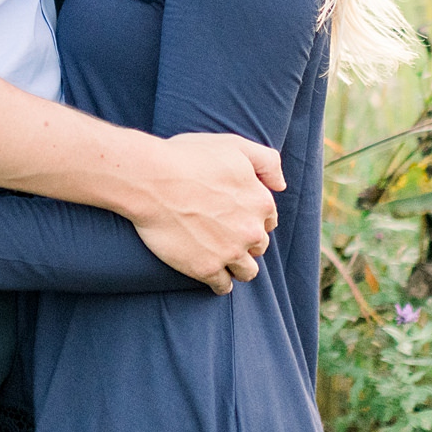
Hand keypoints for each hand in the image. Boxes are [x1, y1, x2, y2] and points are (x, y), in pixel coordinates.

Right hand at [129, 132, 282, 294]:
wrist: (151, 179)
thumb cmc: (187, 158)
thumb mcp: (233, 146)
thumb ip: (266, 161)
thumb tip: (281, 185)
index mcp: (261, 201)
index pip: (268, 220)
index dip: (252, 218)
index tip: (236, 217)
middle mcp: (251, 230)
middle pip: (259, 246)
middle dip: (245, 242)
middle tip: (224, 235)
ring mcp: (230, 252)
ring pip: (247, 271)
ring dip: (238, 266)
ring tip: (222, 259)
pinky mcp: (206, 268)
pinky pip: (223, 286)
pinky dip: (220, 283)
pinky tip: (211, 274)